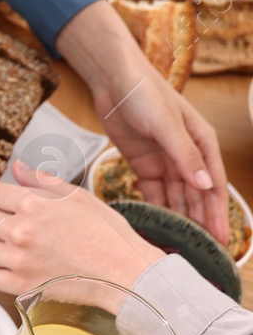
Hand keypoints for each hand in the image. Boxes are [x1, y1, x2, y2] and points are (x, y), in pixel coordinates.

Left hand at [0, 159, 163, 295]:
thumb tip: (18, 166)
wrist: (124, 272)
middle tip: (17, 225)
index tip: (4, 200)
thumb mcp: (78, 196)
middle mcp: (21, 231)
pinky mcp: (21, 285)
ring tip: (14, 248)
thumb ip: (42, 181)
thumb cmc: (108, 233)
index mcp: (34, 204)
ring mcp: (19, 260)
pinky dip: (0, 273)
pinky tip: (18, 267)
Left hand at [57, 1, 228, 241]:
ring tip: (180, 247)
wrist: (114, 81)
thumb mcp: (165, 124)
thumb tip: (204, 184)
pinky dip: (156, 209)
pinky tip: (157, 229)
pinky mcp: (144, 164)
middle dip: (200, 223)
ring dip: (179, 220)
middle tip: (203, 253)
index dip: (217, 213)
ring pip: (176, 198)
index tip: (221, 238)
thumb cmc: (145, 93)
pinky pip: (154, 193)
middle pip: (196, 196)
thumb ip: (183, 154)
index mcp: (202, 143)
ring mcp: (165, 161)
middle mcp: (187, 154)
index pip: (213, 184)